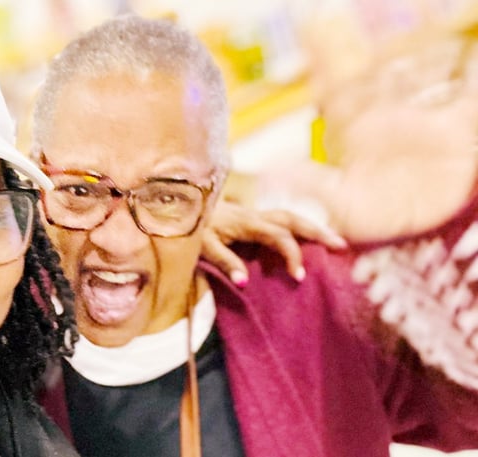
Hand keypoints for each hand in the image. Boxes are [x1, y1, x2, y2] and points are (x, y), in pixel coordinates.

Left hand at [202, 201, 346, 285]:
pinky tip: (313, 238)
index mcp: (245, 222)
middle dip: (318, 232)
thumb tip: (244, 283)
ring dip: (313, 227)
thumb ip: (224, 262)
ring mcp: (255, 214)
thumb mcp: (202, 247)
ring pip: (291, 216)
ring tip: (336, 241)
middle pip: (293, 219)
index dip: (292, 254)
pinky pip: (283, 220)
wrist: (179, 204)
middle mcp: (255, 215)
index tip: (300, 276)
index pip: (278, 236)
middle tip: (341, 247)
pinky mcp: (253, 217)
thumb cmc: (191, 227)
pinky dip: (301, 227)